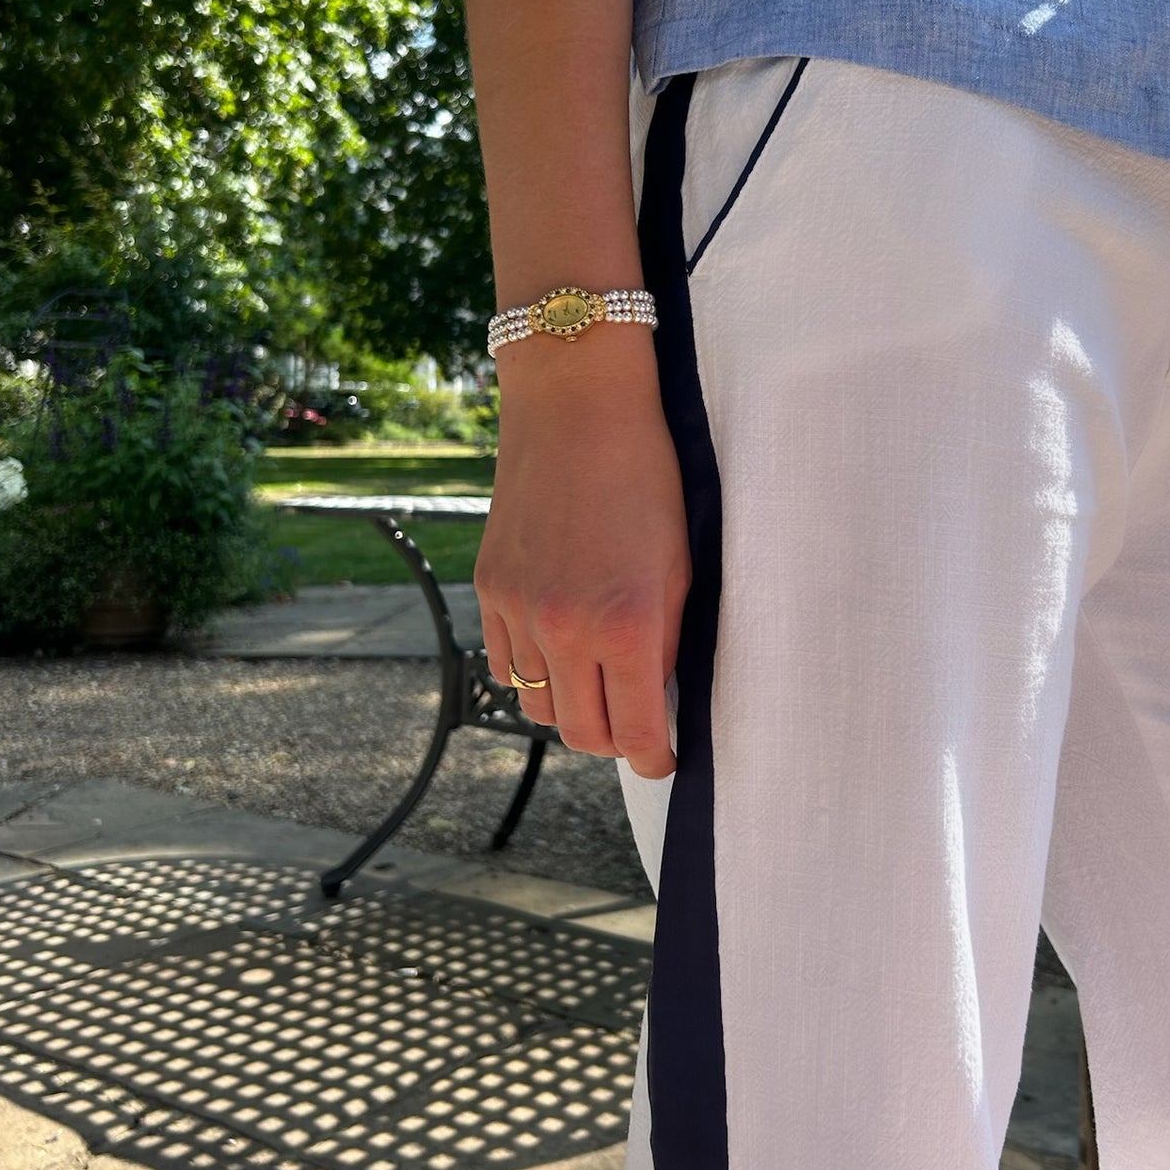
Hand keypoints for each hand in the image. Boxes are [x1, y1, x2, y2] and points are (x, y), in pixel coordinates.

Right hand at [476, 338, 688, 780]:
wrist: (577, 409)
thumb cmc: (647, 477)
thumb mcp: (680, 563)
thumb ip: (666, 639)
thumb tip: (658, 700)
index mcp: (628, 626)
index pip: (637, 734)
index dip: (655, 758)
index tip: (664, 760)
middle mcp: (566, 630)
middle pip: (582, 733)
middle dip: (614, 739)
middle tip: (636, 726)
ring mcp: (520, 610)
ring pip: (538, 705)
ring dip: (570, 706)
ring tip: (598, 684)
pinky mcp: (490, 587)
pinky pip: (503, 664)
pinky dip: (531, 671)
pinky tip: (558, 650)